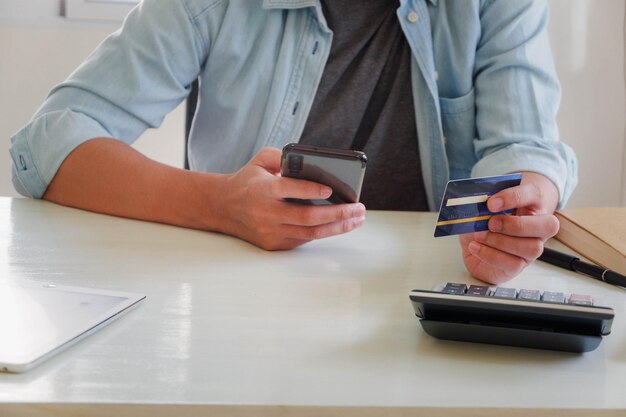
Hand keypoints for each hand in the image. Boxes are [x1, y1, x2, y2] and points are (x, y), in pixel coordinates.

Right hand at [213, 147, 365, 249]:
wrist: (223, 207)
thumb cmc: (248, 181)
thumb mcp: (261, 160)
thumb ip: (283, 155)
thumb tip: (311, 160)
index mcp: (263, 190)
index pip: (290, 190)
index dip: (312, 191)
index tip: (331, 189)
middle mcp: (266, 213)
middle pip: (307, 217)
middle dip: (338, 213)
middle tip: (358, 208)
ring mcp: (270, 231)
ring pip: (310, 232)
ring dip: (338, 227)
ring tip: (356, 219)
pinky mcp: (273, 244)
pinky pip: (303, 239)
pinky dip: (322, 232)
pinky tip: (338, 224)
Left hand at [458, 172, 559, 283]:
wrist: (474, 240)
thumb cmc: (483, 219)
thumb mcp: (482, 206)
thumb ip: (484, 201)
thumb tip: (475, 204)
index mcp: (532, 204)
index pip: (533, 194)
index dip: (513, 197)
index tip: (491, 203)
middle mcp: (537, 227)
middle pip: (548, 225)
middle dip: (516, 225)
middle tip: (491, 223)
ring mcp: (531, 248)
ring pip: (532, 248)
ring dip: (501, 241)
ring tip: (479, 235)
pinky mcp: (518, 266)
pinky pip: (513, 264)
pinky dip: (491, 255)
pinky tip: (475, 247)